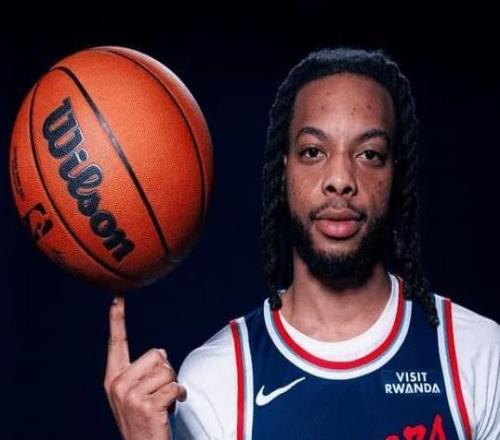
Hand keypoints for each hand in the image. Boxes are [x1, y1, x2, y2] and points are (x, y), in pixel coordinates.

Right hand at [104, 296, 186, 439]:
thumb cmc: (144, 419)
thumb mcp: (135, 393)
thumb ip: (142, 371)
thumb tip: (162, 354)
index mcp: (113, 378)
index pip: (117, 342)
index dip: (117, 319)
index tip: (117, 297)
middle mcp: (117, 384)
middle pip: (157, 354)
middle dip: (166, 371)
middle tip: (160, 392)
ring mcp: (130, 395)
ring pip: (168, 371)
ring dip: (173, 386)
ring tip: (163, 402)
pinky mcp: (146, 405)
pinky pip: (175, 387)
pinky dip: (179, 396)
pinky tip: (169, 410)